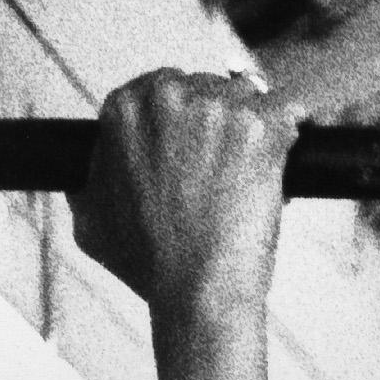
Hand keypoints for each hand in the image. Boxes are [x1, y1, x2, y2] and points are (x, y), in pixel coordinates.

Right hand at [75, 68, 294, 324]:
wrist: (198, 292)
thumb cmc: (148, 266)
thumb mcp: (90, 223)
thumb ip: (87, 186)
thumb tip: (84, 176)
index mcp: (124, 109)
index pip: (164, 91)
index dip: (187, 122)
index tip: (200, 148)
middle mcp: (166, 96)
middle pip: (207, 87)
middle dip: (221, 121)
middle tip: (230, 166)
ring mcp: (215, 108)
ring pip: (247, 98)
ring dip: (255, 127)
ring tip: (257, 171)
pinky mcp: (259, 127)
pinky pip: (288, 109)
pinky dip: (294, 125)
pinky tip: (294, 144)